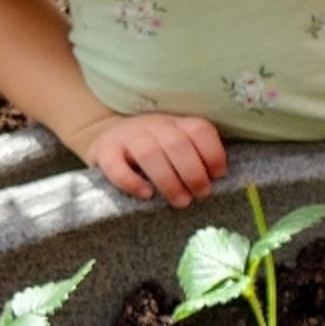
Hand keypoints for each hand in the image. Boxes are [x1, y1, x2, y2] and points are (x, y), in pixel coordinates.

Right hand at [77, 111, 226, 206]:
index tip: (218, 175)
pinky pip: (114, 164)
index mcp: (178, 124)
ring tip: (181, 201)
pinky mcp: (104, 150)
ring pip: (149, 152)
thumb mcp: (179, 148)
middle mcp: (155, 125)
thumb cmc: (157, 152)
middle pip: (177, 143)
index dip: (213, 152)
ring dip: (169, 180)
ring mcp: (128, 136)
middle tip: (200, 194)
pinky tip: (146, 194)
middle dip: (193, 172)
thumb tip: (220, 182)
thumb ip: (199, 159)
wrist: (110, 139)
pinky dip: (131, 181)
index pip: (199, 129)